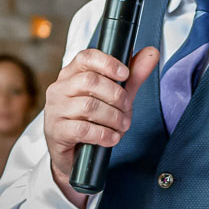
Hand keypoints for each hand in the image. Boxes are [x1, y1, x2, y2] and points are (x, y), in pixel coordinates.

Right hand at [42, 45, 160, 206]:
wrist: (72, 155)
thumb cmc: (92, 120)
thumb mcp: (114, 97)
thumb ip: (132, 77)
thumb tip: (152, 53)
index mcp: (71, 74)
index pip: (86, 57)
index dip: (108, 63)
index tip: (125, 74)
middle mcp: (60, 89)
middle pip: (90, 81)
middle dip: (116, 95)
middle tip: (127, 108)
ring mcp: (55, 110)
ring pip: (89, 106)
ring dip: (113, 117)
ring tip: (122, 125)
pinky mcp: (57, 131)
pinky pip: (83, 129)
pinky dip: (103, 134)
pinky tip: (112, 138)